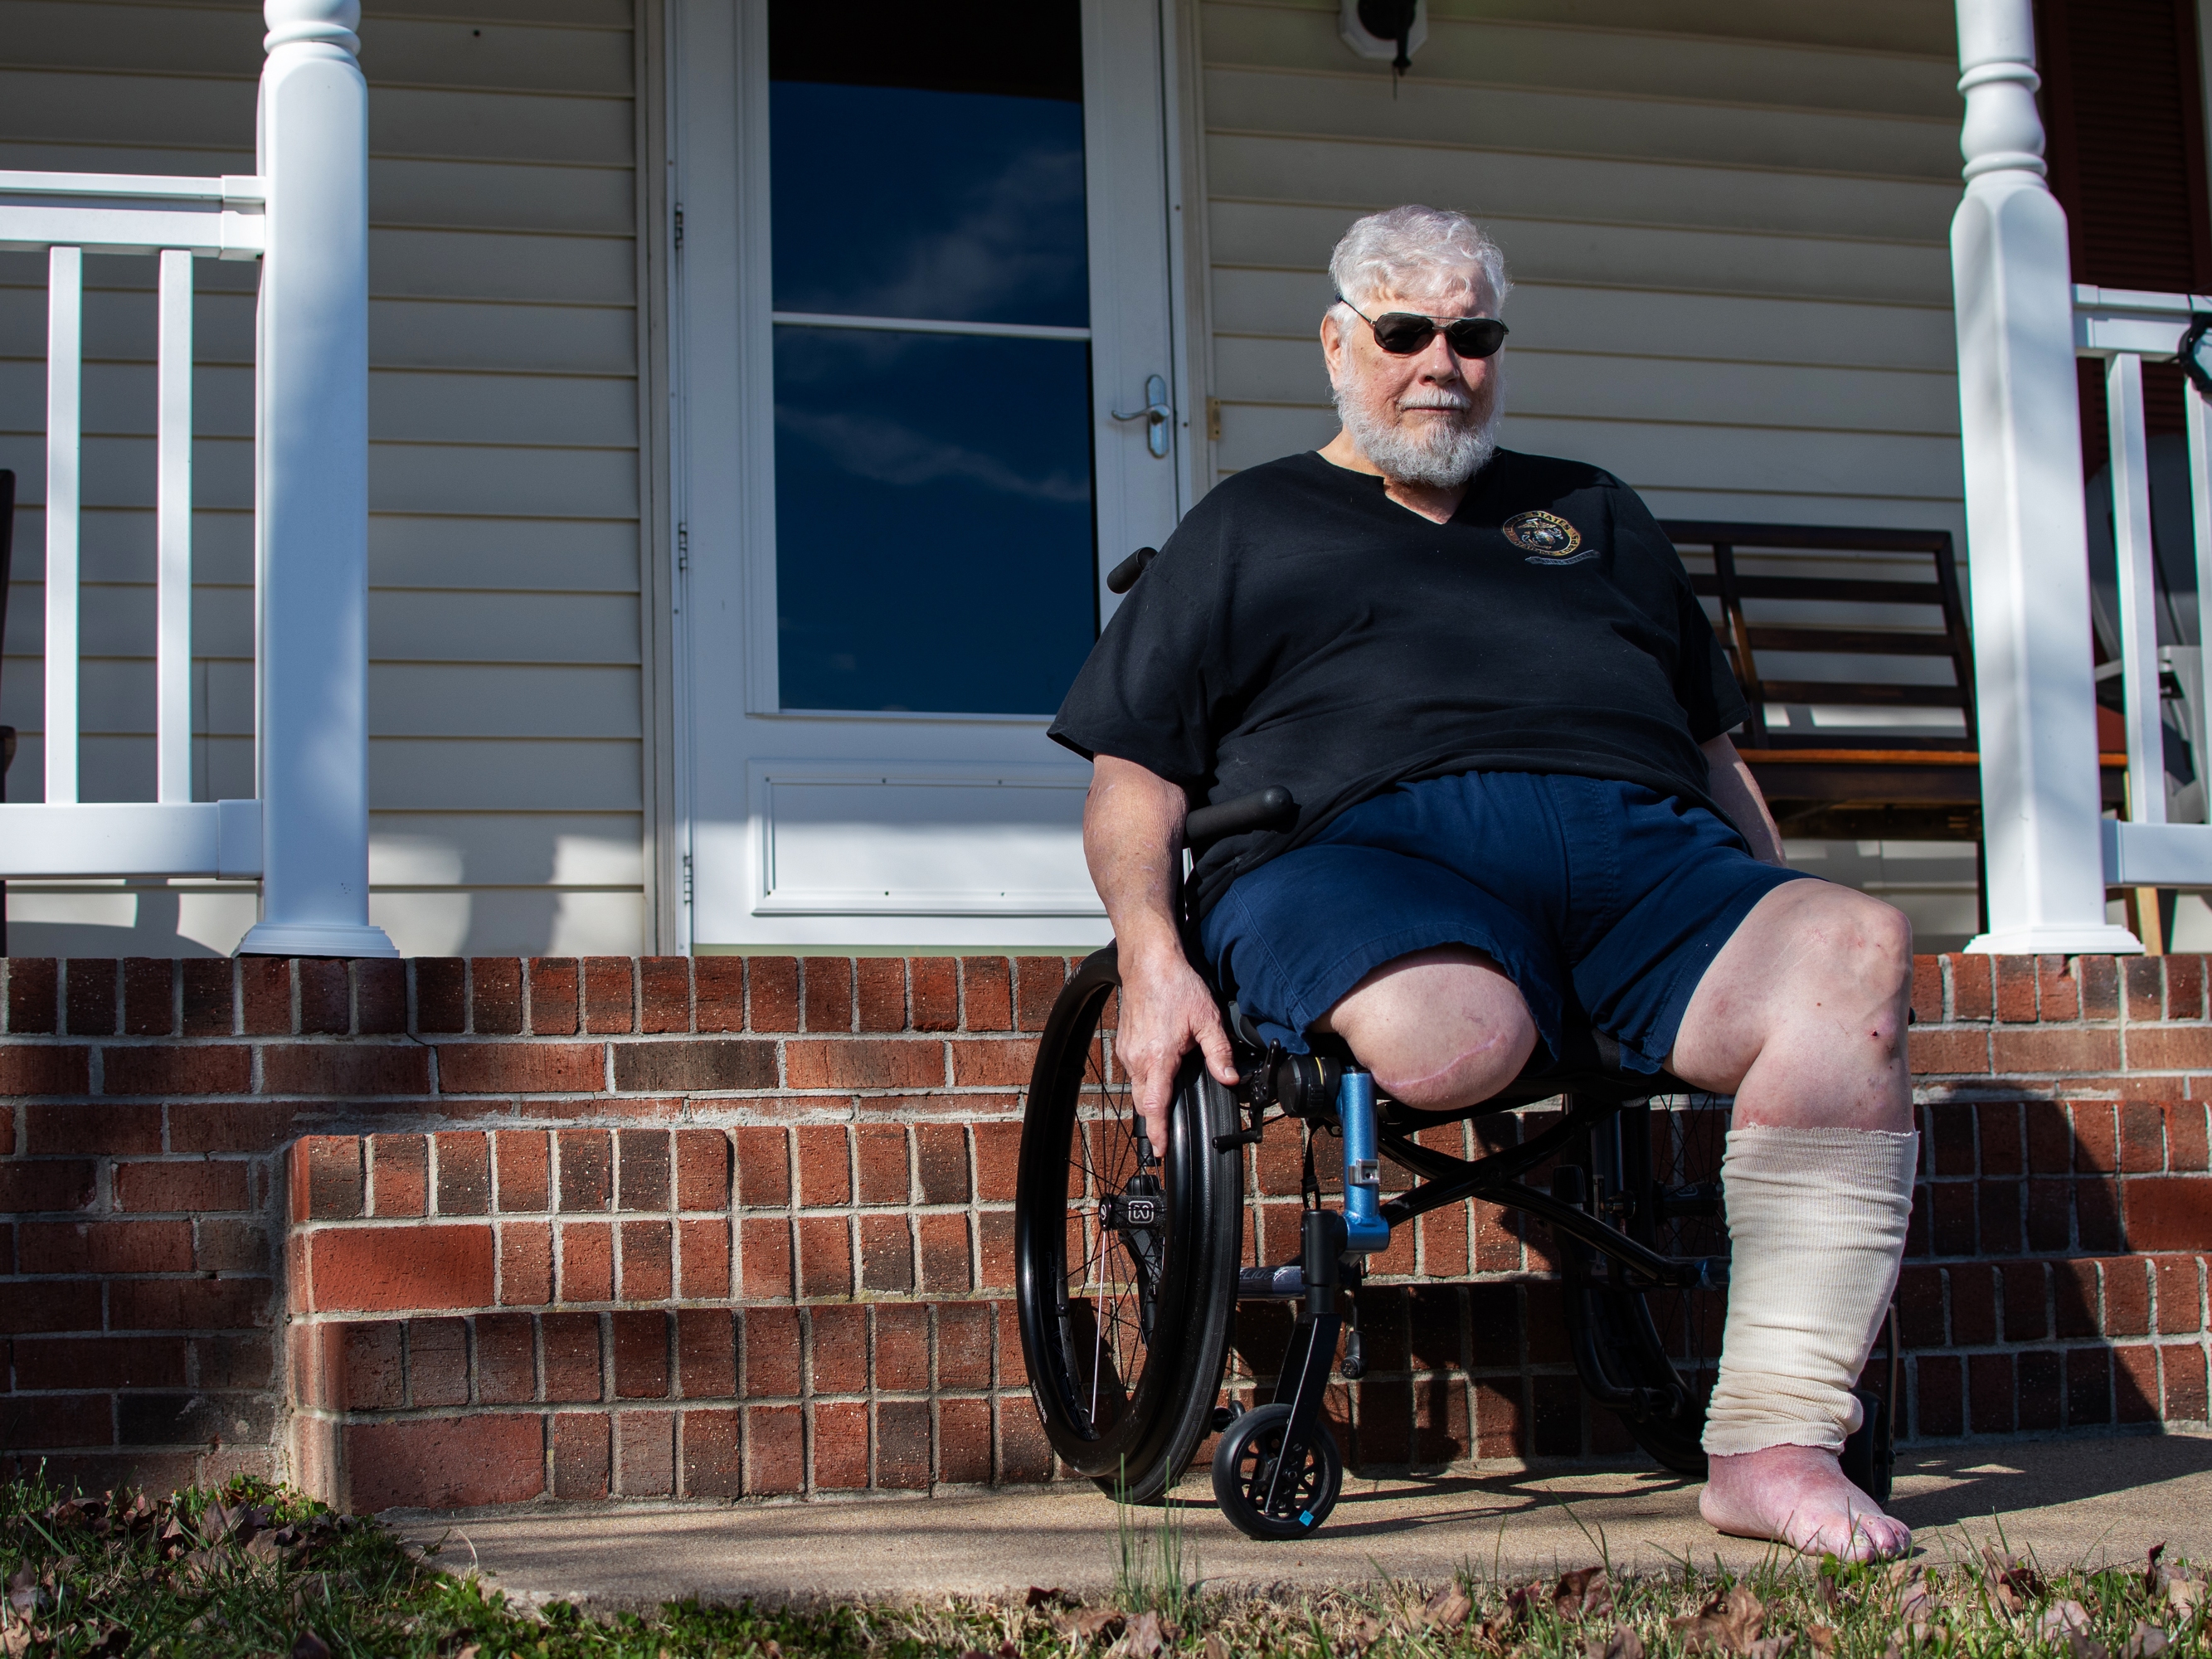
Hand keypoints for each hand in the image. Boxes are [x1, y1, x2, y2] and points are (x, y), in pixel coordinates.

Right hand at [1115, 946, 1239, 1148]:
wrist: (1148, 961)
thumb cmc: (1176, 985)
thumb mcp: (1207, 1018)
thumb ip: (1219, 1052)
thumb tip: (1230, 1078)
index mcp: (1158, 1058)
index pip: (1155, 1106)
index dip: (1157, 1132)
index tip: (1160, 1151)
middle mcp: (1138, 1058)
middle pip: (1144, 1102)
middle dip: (1155, 1120)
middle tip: (1167, 1136)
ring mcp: (1127, 1051)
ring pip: (1137, 1087)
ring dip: (1151, 1098)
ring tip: (1167, 1104)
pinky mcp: (1124, 1043)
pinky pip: (1134, 1071)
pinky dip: (1146, 1080)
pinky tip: (1160, 1072)